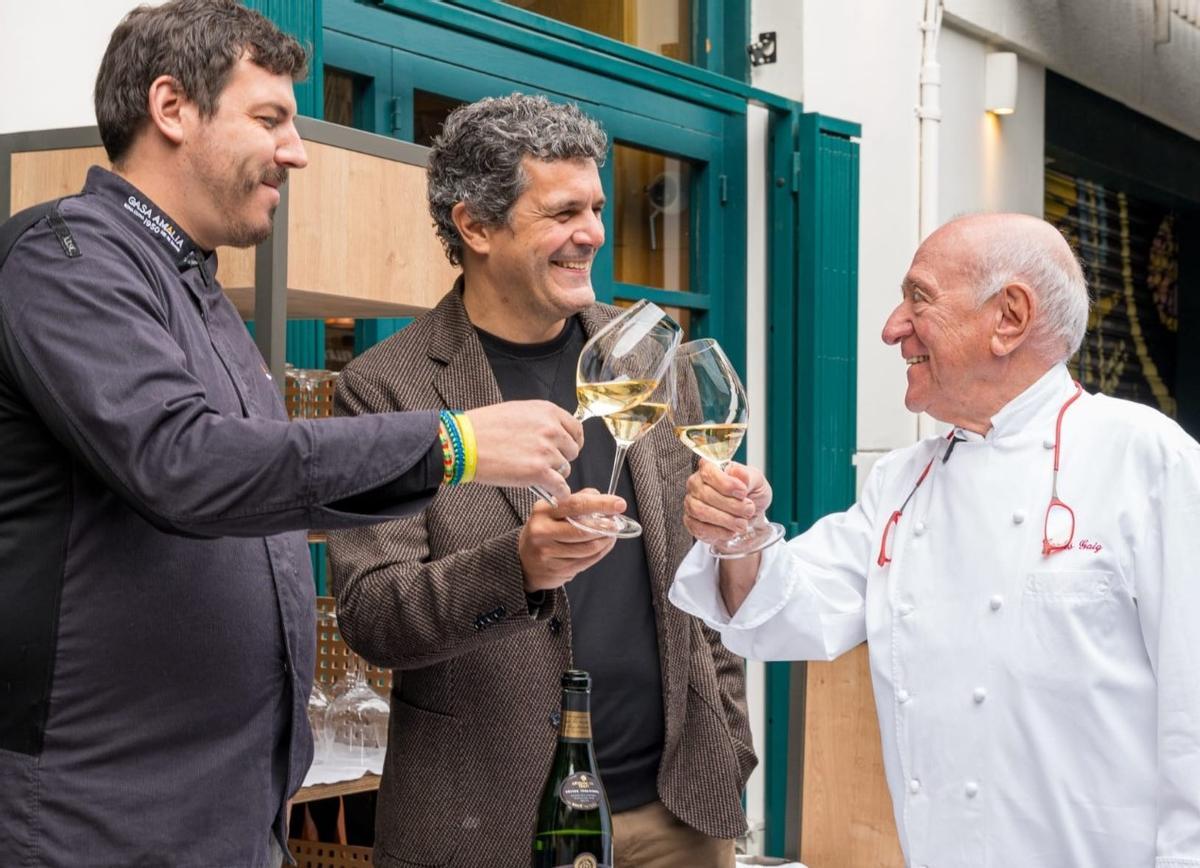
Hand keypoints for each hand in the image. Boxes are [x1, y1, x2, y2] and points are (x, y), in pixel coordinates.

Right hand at [466, 400, 583, 499]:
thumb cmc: (483, 427)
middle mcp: (551, 429)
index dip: (571, 441)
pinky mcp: (539, 471)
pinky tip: (552, 493)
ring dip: (554, 474)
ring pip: (565, 469)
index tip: (566, 449)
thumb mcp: (518, 412)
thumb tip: (554, 433)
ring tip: (538, 476)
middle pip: (572, 450)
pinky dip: (558, 492)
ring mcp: (546, 450)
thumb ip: (540, 420)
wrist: (463, 443)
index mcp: (547, 411)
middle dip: (561, 458)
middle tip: (545, 463)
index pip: (576, 429)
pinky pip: (560, 487)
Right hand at [519, 489, 624, 592]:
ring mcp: (549, 553)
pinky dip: (601, 552)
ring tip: (611, 534)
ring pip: (588, 548)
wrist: (524, 561)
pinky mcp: (557, 570)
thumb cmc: (543, 531)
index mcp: (543, 511)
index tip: (619, 504)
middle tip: (617, 523)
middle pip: (583, 530)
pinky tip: (604, 545)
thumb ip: (576, 500)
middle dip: (606, 527)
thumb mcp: (551, 510)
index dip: (600, 504)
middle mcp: (542, 532)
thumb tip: (600, 496)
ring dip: (606, 541)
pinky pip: (587, 561)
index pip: (576, 505)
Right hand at [683, 460, 772, 544]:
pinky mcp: (692, 522)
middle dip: (732, 505)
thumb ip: (748, 476)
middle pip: (706, 494)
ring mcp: (691, 503)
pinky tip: (731, 531)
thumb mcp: (756, 481)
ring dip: (726, 520)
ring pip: (701, 512)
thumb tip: (737, 472)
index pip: (709, 472)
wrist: (750, 514)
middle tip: (749, 510)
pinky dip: (719, 532)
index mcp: (709, 467)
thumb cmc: (750, 493)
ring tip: (742, 523)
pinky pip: (699, 529)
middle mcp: (696, 483)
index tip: (743, 492)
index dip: (726, 484)